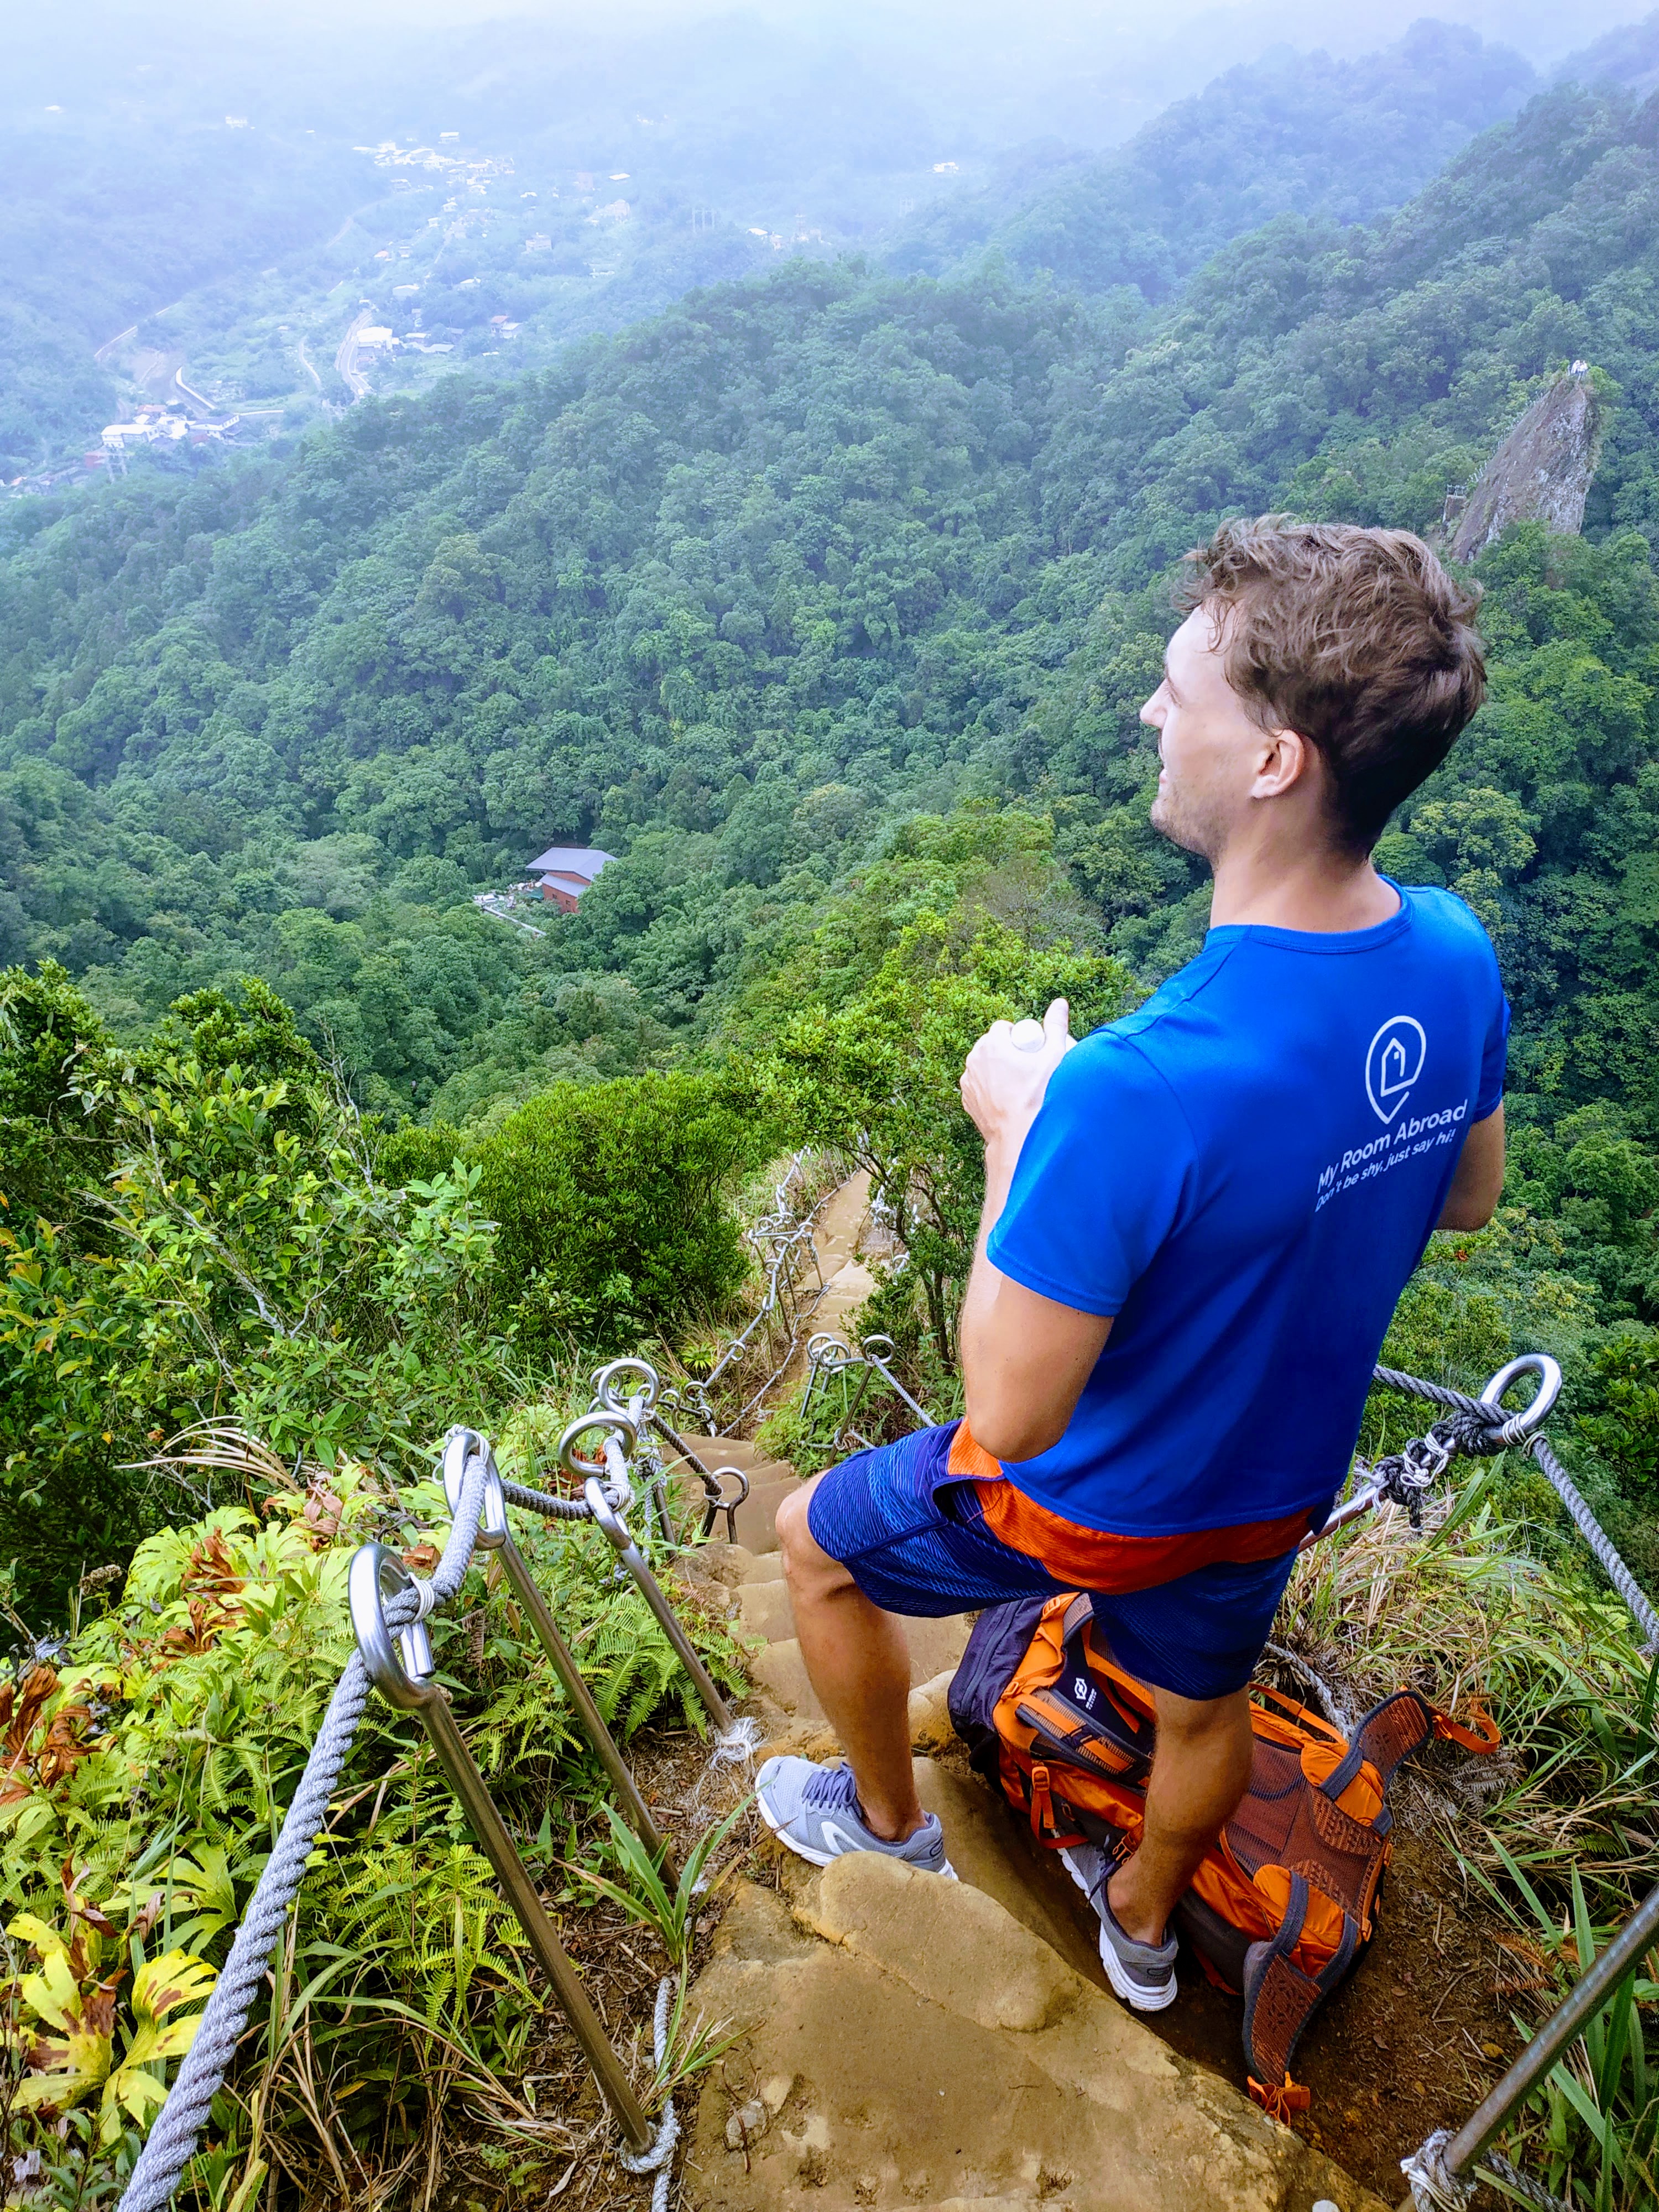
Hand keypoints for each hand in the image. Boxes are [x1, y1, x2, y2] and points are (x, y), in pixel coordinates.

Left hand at [959, 998, 1074, 1148]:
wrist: (1019, 1136)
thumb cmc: (1037, 1096)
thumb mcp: (1053, 1057)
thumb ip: (1056, 1026)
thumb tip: (1060, 1002)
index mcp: (991, 1044)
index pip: (1004, 1028)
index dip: (1020, 1037)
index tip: (1032, 1052)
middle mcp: (973, 1060)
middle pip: (992, 1045)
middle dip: (1008, 1051)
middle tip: (1028, 1068)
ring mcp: (968, 1082)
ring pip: (984, 1066)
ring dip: (997, 1069)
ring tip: (1018, 1084)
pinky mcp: (967, 1100)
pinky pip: (979, 1085)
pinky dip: (990, 1087)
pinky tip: (1006, 1097)